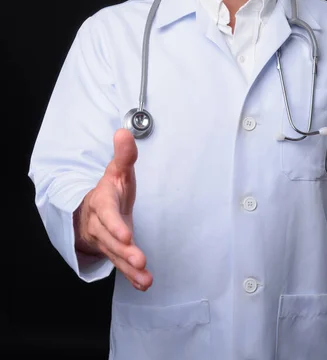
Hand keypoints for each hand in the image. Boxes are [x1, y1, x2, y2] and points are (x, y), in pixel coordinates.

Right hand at [74, 128, 152, 290]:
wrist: (93, 209)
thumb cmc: (110, 189)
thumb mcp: (117, 170)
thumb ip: (124, 155)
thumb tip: (124, 132)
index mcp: (102, 202)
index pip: (107, 213)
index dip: (114, 224)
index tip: (126, 235)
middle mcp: (101, 224)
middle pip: (110, 239)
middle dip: (124, 250)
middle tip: (138, 259)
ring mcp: (107, 240)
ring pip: (115, 255)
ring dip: (129, 268)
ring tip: (144, 277)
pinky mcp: (115, 252)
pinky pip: (121, 266)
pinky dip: (132, 277)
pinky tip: (144, 283)